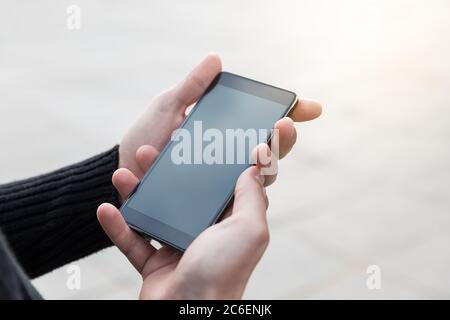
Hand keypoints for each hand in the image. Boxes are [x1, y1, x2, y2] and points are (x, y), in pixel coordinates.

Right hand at [98, 144, 274, 298]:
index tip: (194, 142)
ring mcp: (177, 248)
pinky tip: (105, 209)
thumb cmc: (223, 272)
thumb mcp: (248, 229)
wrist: (187, 314)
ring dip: (135, 193)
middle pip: (180, 195)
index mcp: (227, 223)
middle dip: (162, 173)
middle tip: (148, 152)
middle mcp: (203, 233)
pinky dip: (118, 227)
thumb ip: (251, 197)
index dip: (206, 164)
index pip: (218, 187)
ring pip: (153, 213)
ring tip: (122, 173)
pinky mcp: (154, 265)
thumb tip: (254, 168)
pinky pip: (132, 242)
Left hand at [118, 53, 321, 191]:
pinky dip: (222, 183)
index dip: (287, 121)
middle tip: (286, 128)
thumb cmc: (142, 139)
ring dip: (262, 166)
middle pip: (265, 162)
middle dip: (280, 144)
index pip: (261, 133)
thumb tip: (217, 59)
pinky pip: (214, 201)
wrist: (116, 173)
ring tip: (266, 145)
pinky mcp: (198, 211)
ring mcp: (213, 192)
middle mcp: (224, 169)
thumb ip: (191, 88)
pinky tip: (211, 166)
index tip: (311, 108)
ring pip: (251, 186)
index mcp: (221, 142)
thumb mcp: (166, 109)